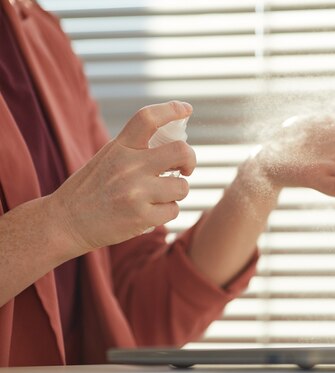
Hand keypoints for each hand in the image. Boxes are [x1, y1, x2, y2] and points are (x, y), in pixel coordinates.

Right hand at [49, 101, 196, 251]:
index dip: (171, 109)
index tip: (186, 109)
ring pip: (182, 187)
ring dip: (177, 191)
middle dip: (190, 160)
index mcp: (119, 147)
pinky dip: (167, 211)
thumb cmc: (90, 189)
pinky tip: (151, 211)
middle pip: (181, 151)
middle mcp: (129, 166)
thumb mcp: (108, 157)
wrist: (65, 222)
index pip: (148, 118)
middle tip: (185, 168)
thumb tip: (174, 146)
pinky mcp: (141, 216)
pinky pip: (173, 210)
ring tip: (160, 195)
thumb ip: (135, 149)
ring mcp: (136, 192)